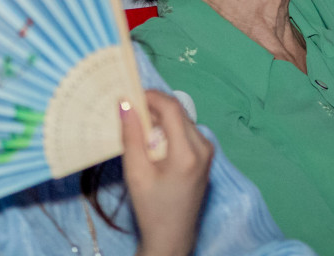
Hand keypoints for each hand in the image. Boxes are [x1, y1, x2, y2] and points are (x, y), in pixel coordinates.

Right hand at [120, 90, 212, 255]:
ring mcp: (208, 151)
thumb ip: (131, 136)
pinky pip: (186, 131)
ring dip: (160, 119)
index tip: (129, 97)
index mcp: (188, 153)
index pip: (171, 108)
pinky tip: (153, 143)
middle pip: (178, 112)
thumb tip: (125, 104)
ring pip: (182, 119)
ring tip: (138, 130)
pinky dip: (169, 129)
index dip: (150, 97)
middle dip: (153, 108)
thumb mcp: (136, 173)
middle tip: (130, 113)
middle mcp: (204, 147)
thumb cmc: (152, 208)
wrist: (173, 236)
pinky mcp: (206, 156)